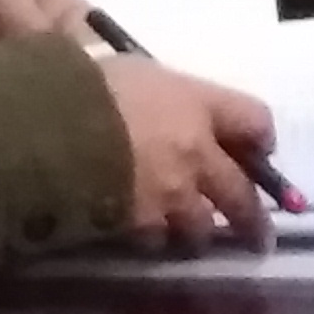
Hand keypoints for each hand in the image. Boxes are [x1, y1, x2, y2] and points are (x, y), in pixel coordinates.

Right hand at [99, 57, 275, 246]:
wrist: (51, 129)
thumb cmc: (89, 85)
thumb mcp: (135, 72)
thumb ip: (163, 96)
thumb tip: (166, 107)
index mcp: (198, 105)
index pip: (255, 121)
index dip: (261, 139)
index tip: (260, 152)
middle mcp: (198, 153)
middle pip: (241, 193)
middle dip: (251, 219)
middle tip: (259, 237)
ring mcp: (172, 195)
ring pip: (200, 228)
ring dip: (196, 233)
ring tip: (189, 239)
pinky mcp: (141, 226)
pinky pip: (157, 241)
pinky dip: (153, 240)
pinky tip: (140, 236)